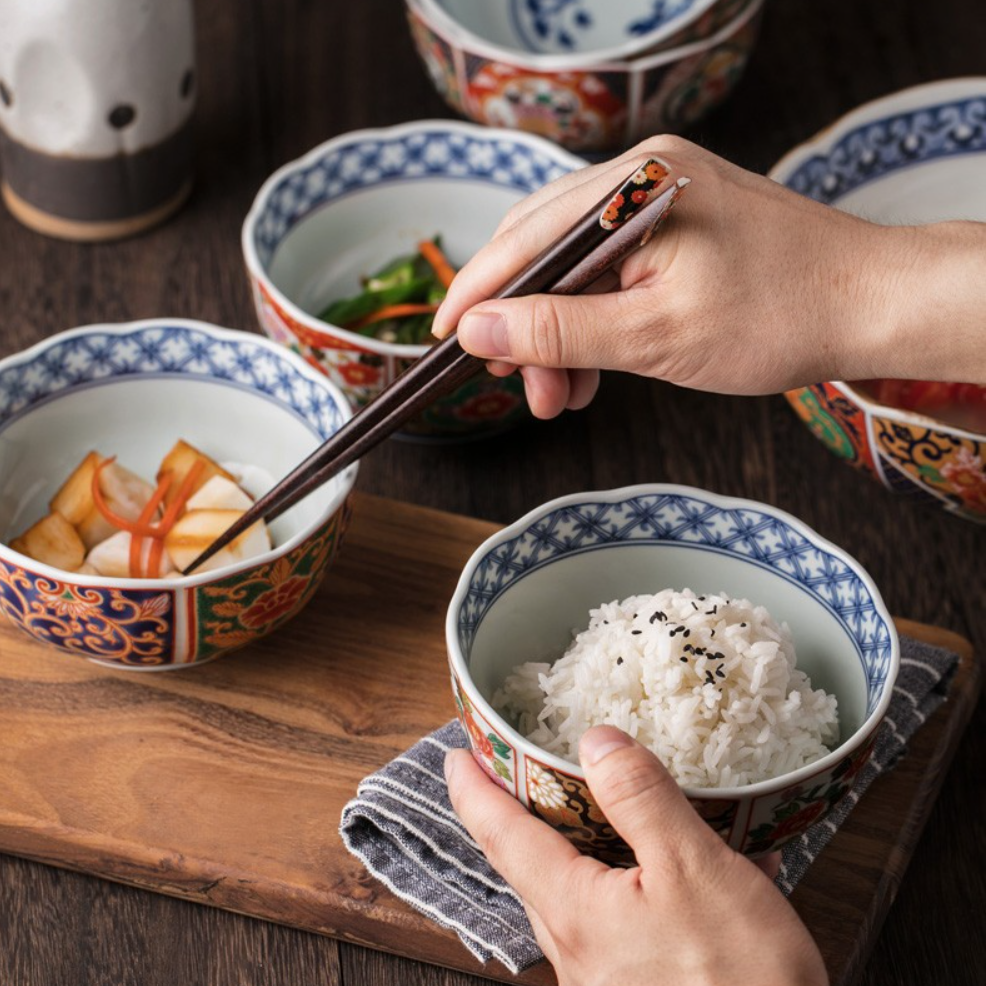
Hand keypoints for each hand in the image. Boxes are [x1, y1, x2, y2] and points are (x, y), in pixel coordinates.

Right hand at [433, 135, 980, 418]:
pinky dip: (592, 322)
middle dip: (523, 327)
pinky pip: (607, 271)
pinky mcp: (672, 223)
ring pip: (572, 268)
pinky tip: (593, 370)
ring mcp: (658, 196)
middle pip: (541, 250)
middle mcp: (641, 174)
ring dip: (558, 333)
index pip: (523, 238)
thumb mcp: (655, 337)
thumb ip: (559, 330)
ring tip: (563, 395)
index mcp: (635, 185)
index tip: (444, 341)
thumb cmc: (778, 317)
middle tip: (525, 391)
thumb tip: (476, 329)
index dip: (475, 293)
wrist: (868, 305)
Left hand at [445, 725, 827, 985]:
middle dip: (521, 811)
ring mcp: (603, 974)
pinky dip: (627, 877)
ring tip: (599, 803)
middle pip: (530, 863)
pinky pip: (614, 917)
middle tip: (523, 765)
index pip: (501, 836)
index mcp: (574, 911)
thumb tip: (596, 741)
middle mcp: (576, 948)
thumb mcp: (695, 869)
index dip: (474, 789)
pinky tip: (676, 864)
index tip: (456, 754)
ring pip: (573, 890)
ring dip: (576, 843)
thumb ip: (641, 799)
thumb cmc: (742, 979)